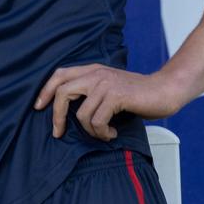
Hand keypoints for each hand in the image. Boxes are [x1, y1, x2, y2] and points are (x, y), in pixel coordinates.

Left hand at [34, 64, 182, 140]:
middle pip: (62, 92)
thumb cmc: (138, 93)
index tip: (39, 106)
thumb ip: (91, 91)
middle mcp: (96, 74)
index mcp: (92, 70)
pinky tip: (112, 133)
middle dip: (56, 116)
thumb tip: (69, 111)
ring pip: (82, 114)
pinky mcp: (116, 96)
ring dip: (90, 131)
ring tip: (103, 133)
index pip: (59, 75)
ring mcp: (105, 84)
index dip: (46, 90)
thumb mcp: (109, 87)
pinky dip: (102, 132)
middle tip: (58, 133)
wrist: (165, 90)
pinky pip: (97, 121)